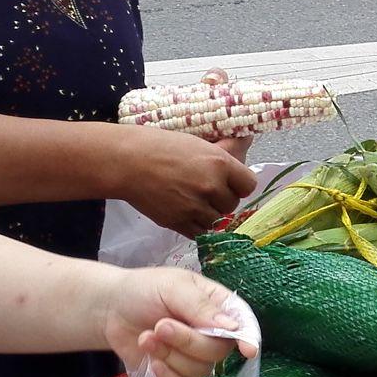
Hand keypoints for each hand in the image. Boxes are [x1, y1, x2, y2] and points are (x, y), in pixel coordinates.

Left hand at [101, 266, 257, 376]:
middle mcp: (213, 333)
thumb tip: (231, 327)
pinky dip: (164, 374)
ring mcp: (196, 356)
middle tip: (160, 326)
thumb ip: (200, 306)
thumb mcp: (172, 287)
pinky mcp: (178, 373)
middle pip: (218, 351)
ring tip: (148, 337)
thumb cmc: (144, 290)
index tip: (247, 351)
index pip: (244, 324)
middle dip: (187, 341)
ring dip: (169, 355)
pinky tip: (150, 358)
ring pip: (200, 370)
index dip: (249, 338)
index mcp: (218, 306)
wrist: (111, 310)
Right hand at [119, 125, 257, 236]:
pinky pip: (199, 233)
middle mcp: (211, 187)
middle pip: (232, 205)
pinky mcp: (179, 222)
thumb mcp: (197, 143)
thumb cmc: (159, 145)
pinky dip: (195, 225)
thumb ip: (223, 153)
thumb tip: (246, 143)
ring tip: (192, 199)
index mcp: (220, 163)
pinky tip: (185, 211)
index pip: (249, 185)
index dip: (239, 184)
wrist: (127, 162)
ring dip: (208, 213)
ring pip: (217, 221)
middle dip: (221, 199)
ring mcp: (195, 207)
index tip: (230, 181)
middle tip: (205, 189)